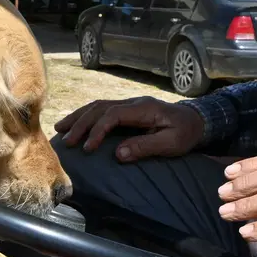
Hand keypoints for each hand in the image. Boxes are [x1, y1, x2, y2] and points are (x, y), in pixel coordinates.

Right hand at [54, 97, 205, 162]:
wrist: (196, 120)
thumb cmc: (186, 133)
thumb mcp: (171, 143)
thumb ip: (146, 147)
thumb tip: (118, 154)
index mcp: (144, 108)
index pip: (113, 114)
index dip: (98, 130)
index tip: (88, 148)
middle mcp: (133, 102)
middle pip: (100, 107)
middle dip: (81, 123)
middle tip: (67, 141)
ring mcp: (129, 104)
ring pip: (98, 105)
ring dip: (78, 117)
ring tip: (60, 129)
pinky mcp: (128, 109)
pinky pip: (102, 109)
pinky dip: (86, 116)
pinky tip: (75, 124)